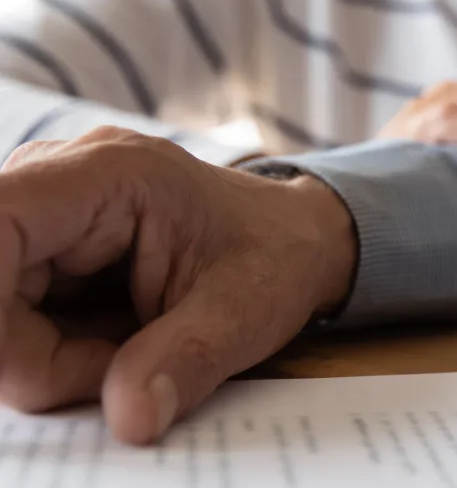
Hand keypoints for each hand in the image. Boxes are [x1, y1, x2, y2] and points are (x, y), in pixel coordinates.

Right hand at [0, 128, 355, 444]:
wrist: (291, 238)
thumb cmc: (274, 255)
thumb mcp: (247, 312)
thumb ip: (186, 360)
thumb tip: (130, 419)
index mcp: (109, 174)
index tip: (26, 370)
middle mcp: (55, 179)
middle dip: (37, 356)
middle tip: (122, 372)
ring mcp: (39, 214)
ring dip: (48, 359)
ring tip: (130, 349)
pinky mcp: (33, 249)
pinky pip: (9, 319)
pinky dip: (52, 352)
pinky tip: (112, 342)